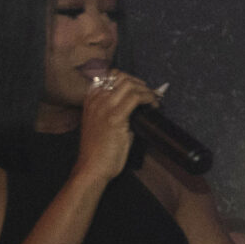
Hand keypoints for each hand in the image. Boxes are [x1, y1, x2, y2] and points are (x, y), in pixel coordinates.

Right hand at [74, 71, 160, 186]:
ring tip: (154, 100)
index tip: (141, 88)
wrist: (92, 167)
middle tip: (151, 94)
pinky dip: (149, 99)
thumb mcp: (101, 123)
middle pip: (122, 77)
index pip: (111, 76)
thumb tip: (135, 106)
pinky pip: (136, 98)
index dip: (130, 80)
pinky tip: (154, 106)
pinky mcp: (115, 118)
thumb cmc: (98, 150)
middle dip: (140, 83)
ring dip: (146, 90)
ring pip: (130, 85)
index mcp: (90, 100)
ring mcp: (104, 107)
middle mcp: (96, 100)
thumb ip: (114, 111)